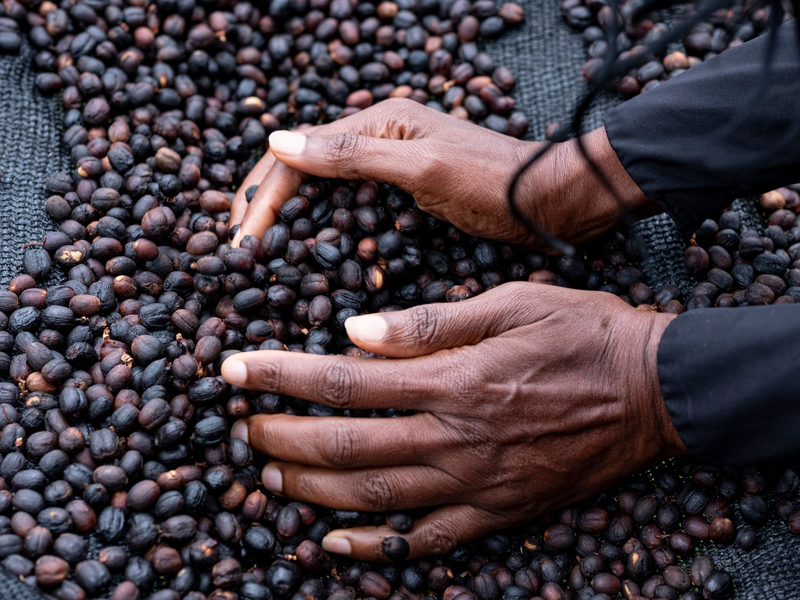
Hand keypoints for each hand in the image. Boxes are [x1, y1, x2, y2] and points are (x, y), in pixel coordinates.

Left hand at [221, 283, 686, 560]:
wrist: (653, 389)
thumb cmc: (583, 331)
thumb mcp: (510, 301)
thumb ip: (429, 324)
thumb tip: (355, 332)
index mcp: (454, 380)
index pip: (343, 382)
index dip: (279, 377)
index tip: (235, 371)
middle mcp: (457, 438)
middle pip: (344, 448)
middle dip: (279, 438)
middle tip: (240, 428)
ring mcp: (477, 483)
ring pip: (373, 498)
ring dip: (309, 490)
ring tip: (268, 476)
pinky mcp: (499, 511)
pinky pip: (426, 542)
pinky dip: (375, 548)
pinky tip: (334, 544)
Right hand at [229, 99, 647, 250]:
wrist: (549, 202)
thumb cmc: (493, 181)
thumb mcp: (422, 166)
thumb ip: (353, 154)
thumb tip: (278, 141)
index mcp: (378, 122)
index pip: (300, 153)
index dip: (265, 194)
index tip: (241, 239)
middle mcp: (377, 138)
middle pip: (303, 168)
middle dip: (267, 205)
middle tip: (238, 248)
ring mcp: (390, 166)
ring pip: (322, 189)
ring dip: (291, 218)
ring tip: (261, 252)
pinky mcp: (403, 192)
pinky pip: (350, 207)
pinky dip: (327, 229)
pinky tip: (315, 254)